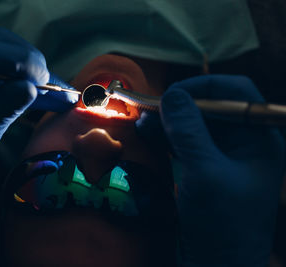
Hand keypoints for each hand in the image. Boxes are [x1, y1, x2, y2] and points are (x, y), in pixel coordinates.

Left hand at [0, 28, 76, 185]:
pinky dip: (36, 85)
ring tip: (63, 97)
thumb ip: (2, 109)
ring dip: (40, 75)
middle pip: (5, 45)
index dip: (20, 60)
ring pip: (15, 55)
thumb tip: (31, 88)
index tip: (43, 81)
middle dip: (34, 64)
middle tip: (54, 90)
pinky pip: (16, 73)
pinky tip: (56, 99)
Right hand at [136, 75, 284, 265]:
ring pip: (194, 124)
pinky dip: (166, 136)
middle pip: (212, 107)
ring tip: (143, 119)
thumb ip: (189, 131)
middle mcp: (243, 143)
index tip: (173, 94)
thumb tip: (172, 95)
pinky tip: (148, 132)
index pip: (237, 93)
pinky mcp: (203, 169)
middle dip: (180, 104)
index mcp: (259, 139)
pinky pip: (185, 142)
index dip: (205, 86)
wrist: (217, 265)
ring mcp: (222, 157)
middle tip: (150, 107)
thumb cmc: (223, 224)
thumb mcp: (205, 173)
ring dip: (169, 119)